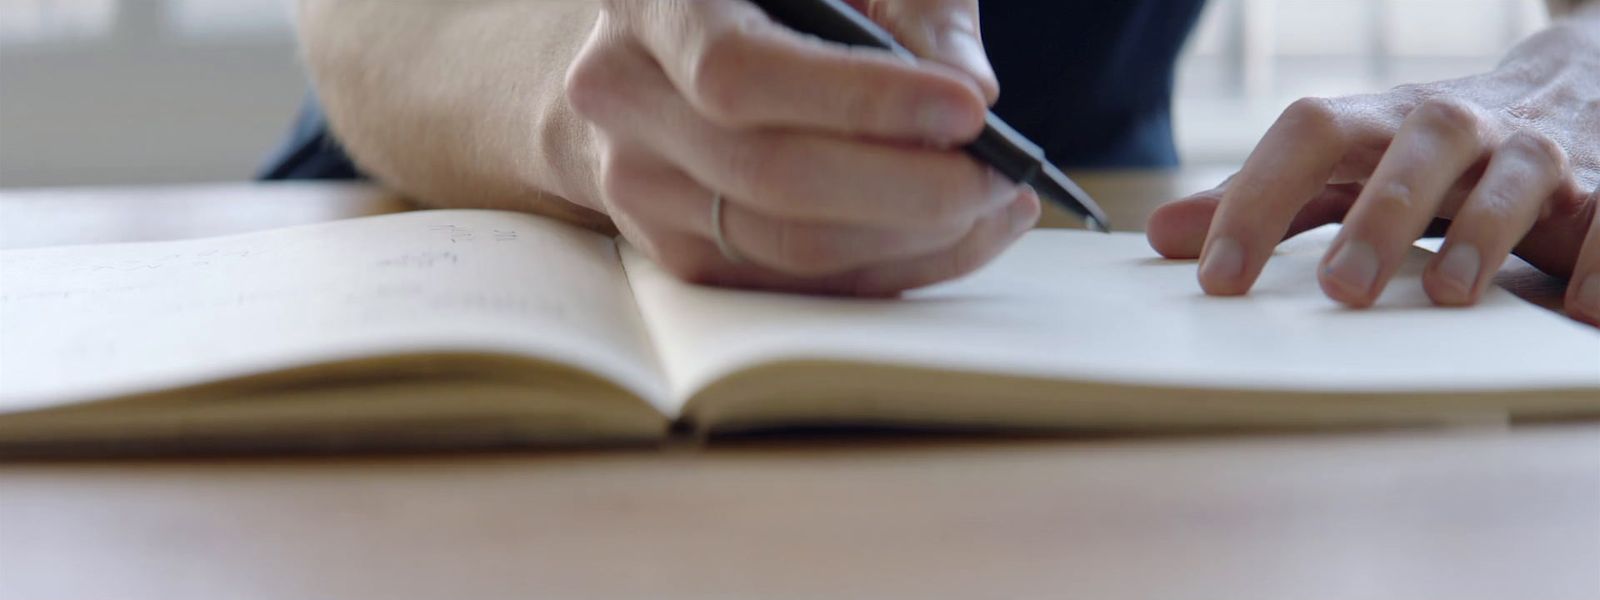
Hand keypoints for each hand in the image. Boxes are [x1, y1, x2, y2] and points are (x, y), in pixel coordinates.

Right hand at [565, 0, 1036, 295]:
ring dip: (913, 237)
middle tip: (998, 174)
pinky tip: (957, 232)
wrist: (657, 50)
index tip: (969, 109)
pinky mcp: (677, 254)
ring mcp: (636, 188)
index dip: (860, 101)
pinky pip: (797, 286)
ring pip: (788, 246)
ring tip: (998, 201)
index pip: (741, 73)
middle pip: (769, 175)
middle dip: (907, 186)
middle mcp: (622, 98)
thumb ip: (916, 6)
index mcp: (651, 1)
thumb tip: (976, 91)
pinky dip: (892, 267)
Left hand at [1147, 16, 1599, 324]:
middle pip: (1417, 145)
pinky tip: (1582, 311)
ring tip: (1449, 296)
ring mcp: (1534, 153)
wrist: (1569, 89)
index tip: (1216, 278)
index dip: (1257, 197)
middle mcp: (1456, 126)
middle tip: (1339, 291)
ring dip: (1481, 233)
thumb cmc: (1423, 151)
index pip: (1308, 133)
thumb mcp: (1342, 166)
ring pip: (1515, 173)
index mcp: (1379, 120)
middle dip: (1379, 216)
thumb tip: (1162, 237)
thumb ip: (1261, 199)